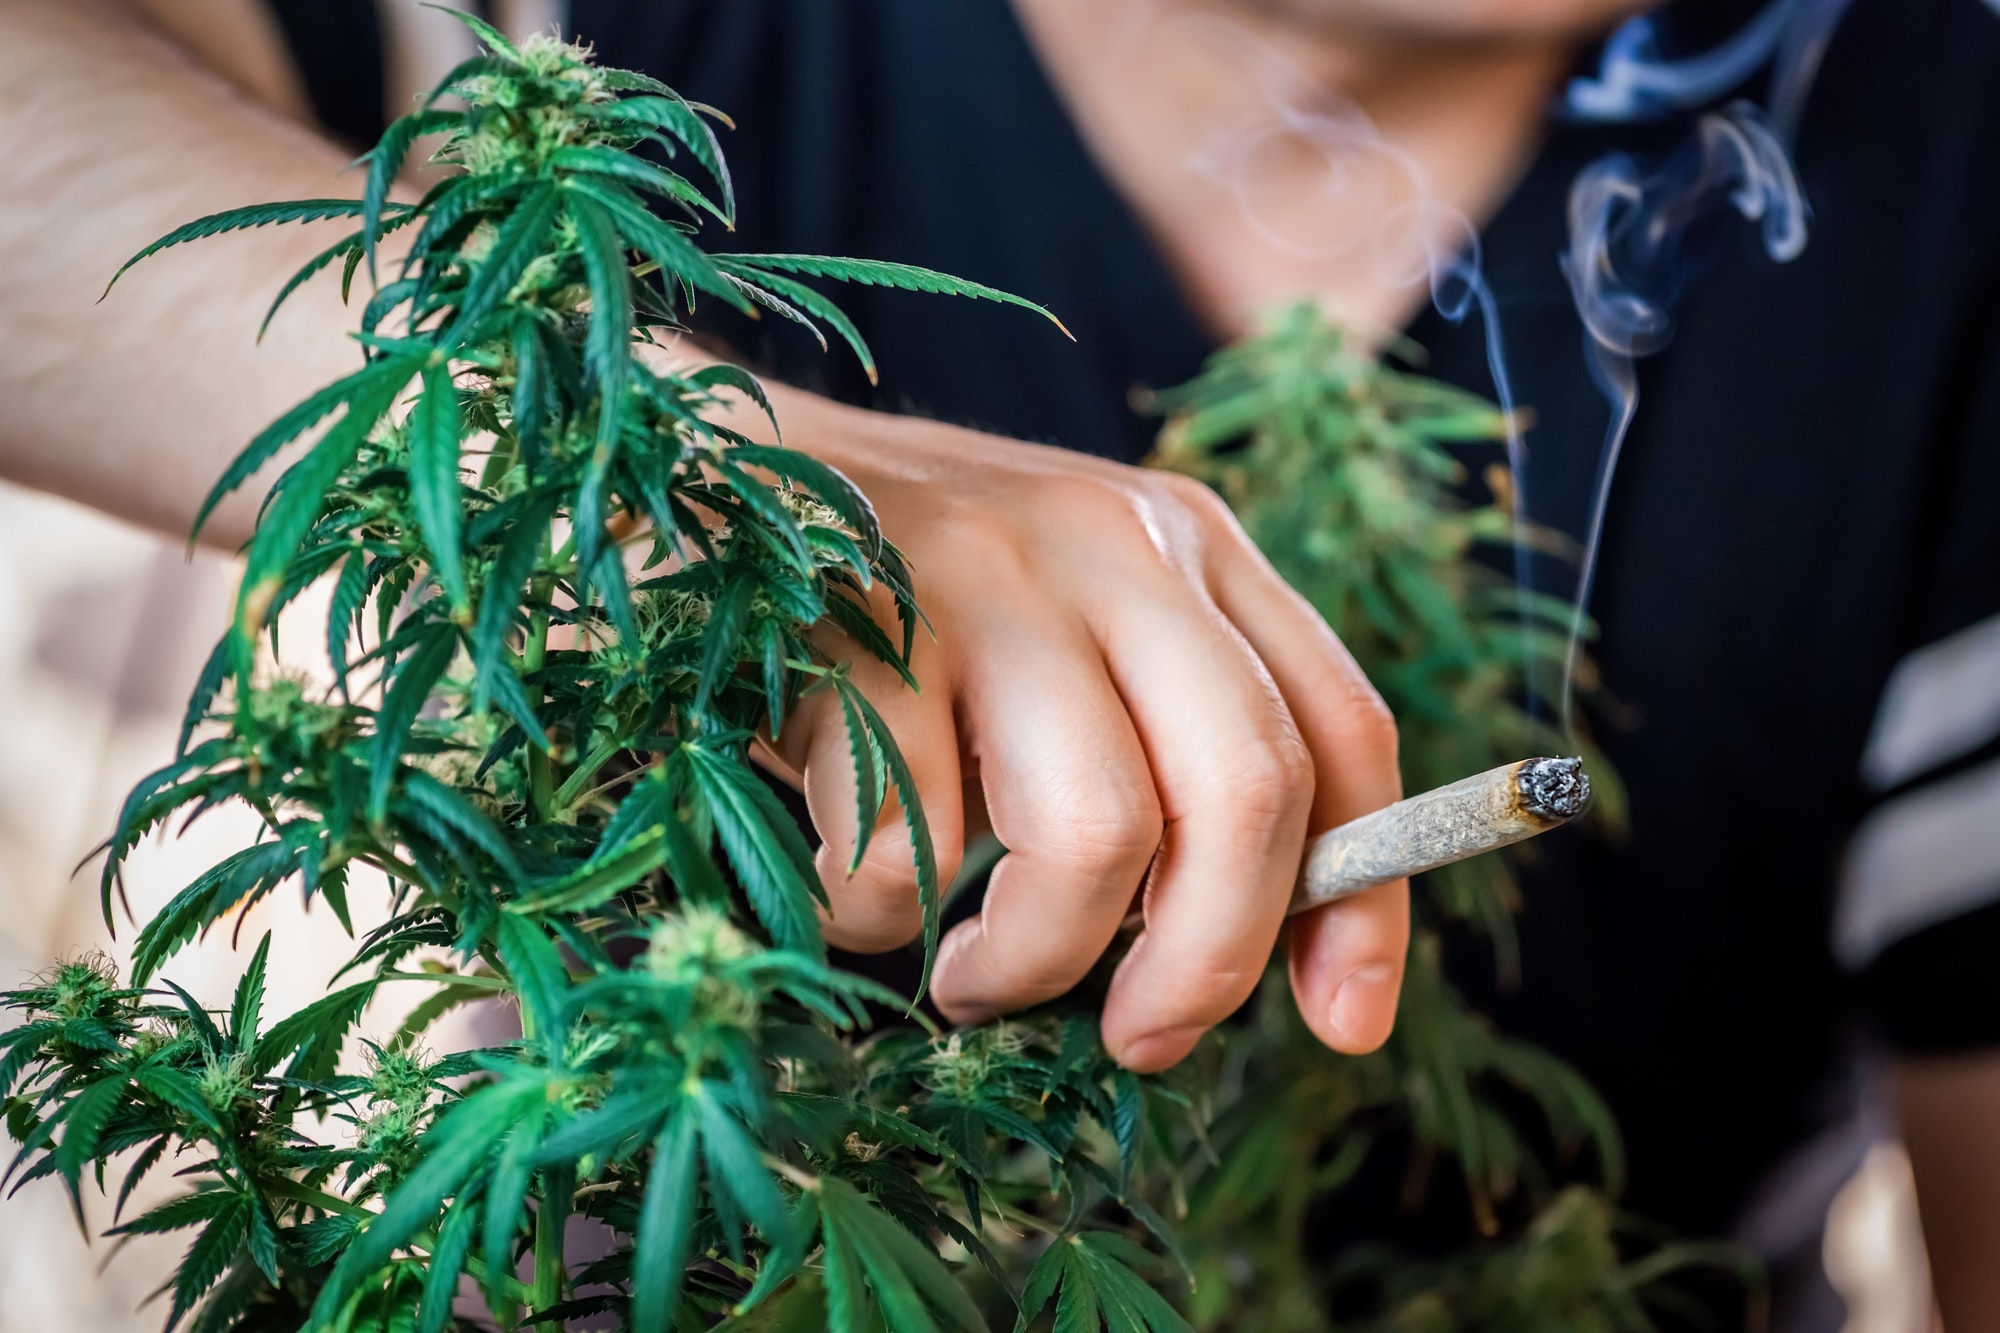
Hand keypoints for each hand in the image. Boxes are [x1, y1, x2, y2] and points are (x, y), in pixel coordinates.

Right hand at [756, 387, 1407, 1072]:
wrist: (707, 472)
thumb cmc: (899, 600)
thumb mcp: (1064, 635)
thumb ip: (1157, 743)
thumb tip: (1229, 952)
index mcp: (1188, 544)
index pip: (1338, 728)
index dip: (1362, 899)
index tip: (1342, 1023)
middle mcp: (1110, 540)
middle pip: (1246, 789)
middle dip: (1204, 963)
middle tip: (1137, 1038)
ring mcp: (985, 570)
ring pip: (1094, 835)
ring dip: (1029, 961)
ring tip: (965, 971)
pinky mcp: (856, 618)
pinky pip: (910, 845)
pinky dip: (878, 915)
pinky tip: (847, 885)